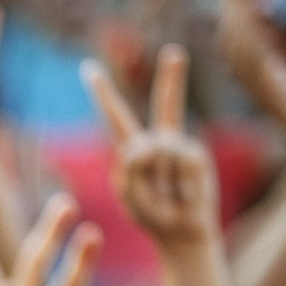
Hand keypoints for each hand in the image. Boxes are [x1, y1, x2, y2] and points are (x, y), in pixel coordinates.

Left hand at [84, 46, 219, 248]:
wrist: (182, 234)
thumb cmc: (153, 215)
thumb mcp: (130, 196)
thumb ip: (132, 168)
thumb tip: (152, 142)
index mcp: (135, 150)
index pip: (116, 117)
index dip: (102, 94)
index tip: (88, 68)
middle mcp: (160, 143)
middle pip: (165, 107)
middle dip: (173, 80)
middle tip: (175, 52)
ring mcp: (181, 149)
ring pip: (157, 148)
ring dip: (152, 177)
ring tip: (162, 194)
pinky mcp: (197, 158)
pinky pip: (177, 161)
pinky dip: (173, 181)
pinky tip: (180, 194)